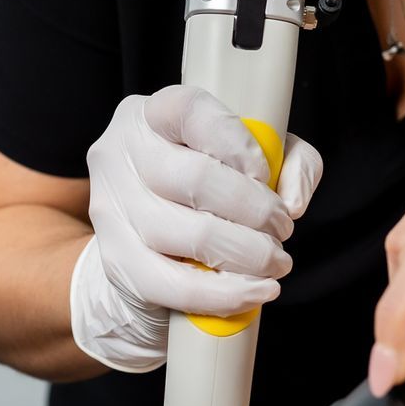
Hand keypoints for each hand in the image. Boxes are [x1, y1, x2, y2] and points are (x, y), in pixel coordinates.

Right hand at [72, 84, 322, 372]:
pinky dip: (223, 294)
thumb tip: (294, 200)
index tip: (265, 174)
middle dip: (254, 209)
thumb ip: (290, 161)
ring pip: (188, 234)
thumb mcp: (256, 156)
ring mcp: (110, 209)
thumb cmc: (208, 186)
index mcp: (150, 115)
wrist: (152, 242)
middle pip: (194, 178)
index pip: (190, 111)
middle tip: (281, 227)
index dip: (238, 143)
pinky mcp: (116, 262)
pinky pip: (173, 284)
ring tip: (274, 261)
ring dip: (247, 253)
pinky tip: (256, 292)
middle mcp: (119, 154)